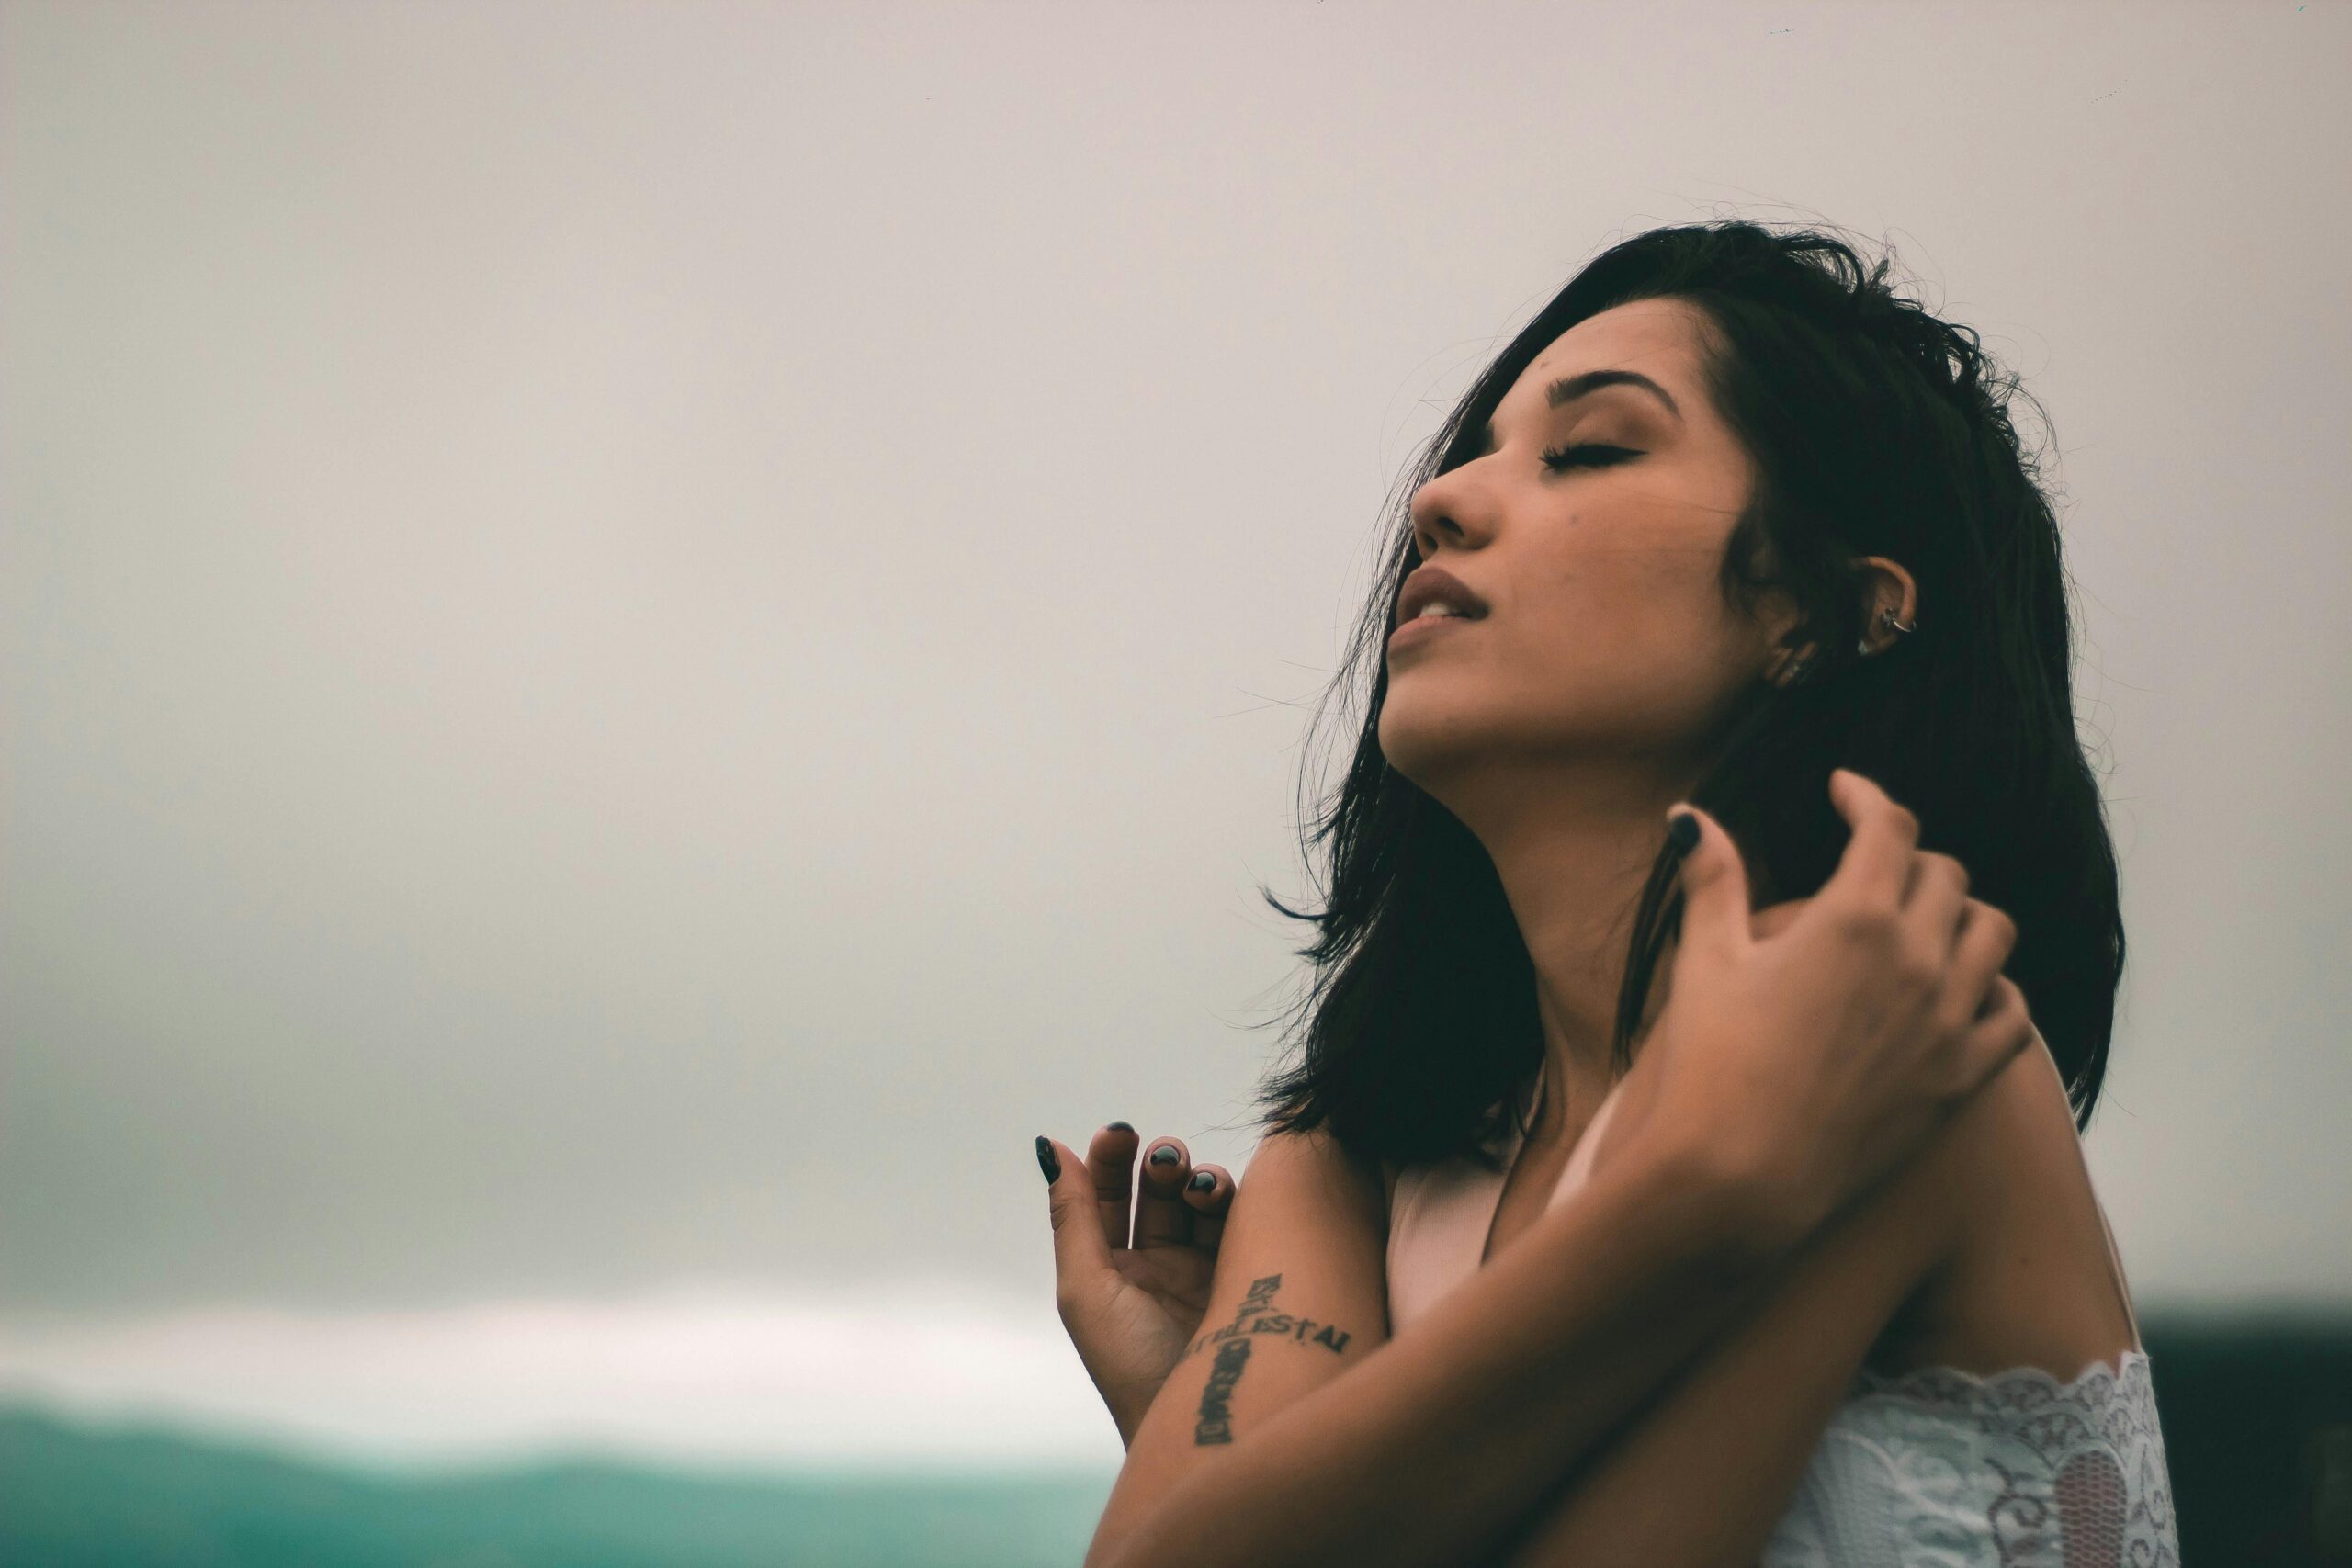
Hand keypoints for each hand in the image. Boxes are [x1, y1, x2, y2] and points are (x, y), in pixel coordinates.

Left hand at [1035, 1124, 1234, 1446]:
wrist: (1197, 1419)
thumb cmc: (1130, 1364)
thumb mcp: (1087, 1288)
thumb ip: (1071, 1215)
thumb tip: (1049, 1146)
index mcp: (1108, 1271)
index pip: (1105, 1199)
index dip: (1109, 1161)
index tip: (1119, 1133)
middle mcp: (1153, 1268)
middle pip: (1153, 1193)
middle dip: (1156, 1165)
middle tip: (1164, 1157)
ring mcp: (1201, 1271)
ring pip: (1198, 1201)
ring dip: (1193, 1179)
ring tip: (1194, 1183)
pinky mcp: (1245, 1274)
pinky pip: (1239, 1221)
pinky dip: (1229, 1197)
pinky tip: (1219, 1194)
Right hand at [1599, 767, 2034, 1251]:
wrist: (1739, 1177)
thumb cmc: (1712, 1066)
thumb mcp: (1705, 961)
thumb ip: (1711, 880)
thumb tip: (1688, 814)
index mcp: (1853, 918)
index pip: (1887, 827)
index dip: (1866, 797)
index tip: (1845, 792)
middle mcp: (1915, 960)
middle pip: (1943, 875)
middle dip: (1905, 859)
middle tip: (1869, 868)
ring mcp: (1947, 1021)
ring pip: (1991, 933)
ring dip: (1959, 914)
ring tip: (1922, 921)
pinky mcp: (1960, 1079)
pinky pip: (2012, 1014)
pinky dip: (1994, 990)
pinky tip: (1961, 990)